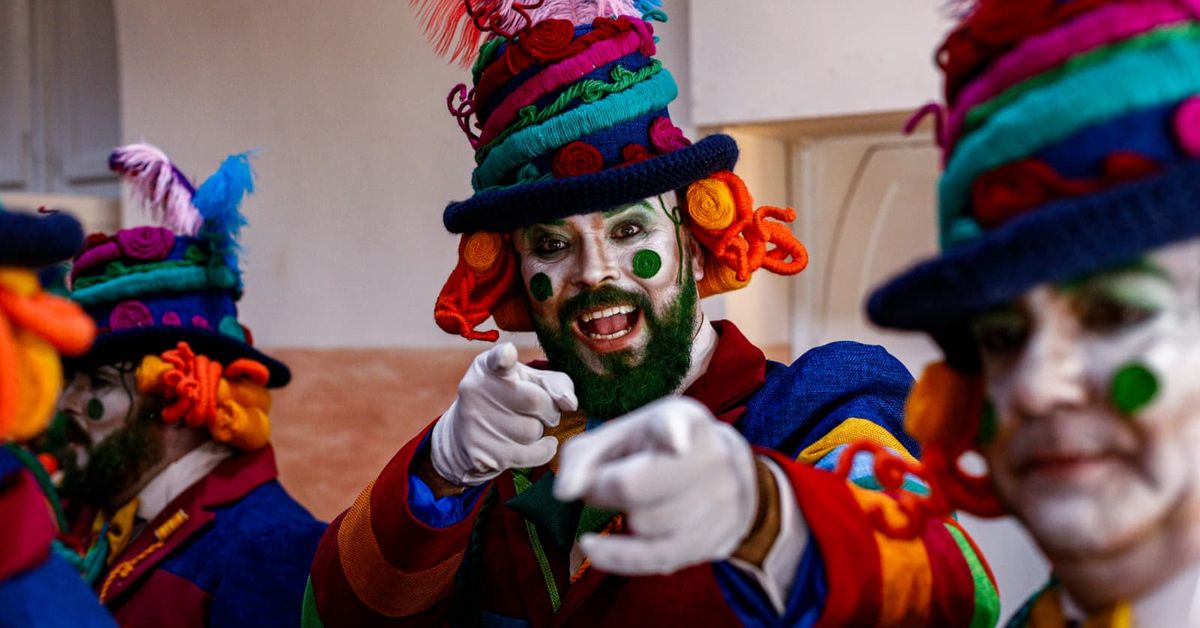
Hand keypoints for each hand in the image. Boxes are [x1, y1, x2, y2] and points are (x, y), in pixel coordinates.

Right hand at [430, 343, 576, 486]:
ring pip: (533, 430)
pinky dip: (544, 450)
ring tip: (523, 426)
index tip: (508, 354)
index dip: (504, 356)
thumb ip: (554, 383)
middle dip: (548, 409)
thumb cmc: (506, 402)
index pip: (497, 359)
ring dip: (538, 431)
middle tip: (542, 412)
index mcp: (488, 366)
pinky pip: (531, 454)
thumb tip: (570, 402)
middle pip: (535, 400)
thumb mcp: (526, 382)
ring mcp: (476, 422)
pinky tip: (540, 444)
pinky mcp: (481, 452)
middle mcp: (476, 390)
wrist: (464, 439)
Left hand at [553, 396, 756, 574]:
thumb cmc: (655, 450)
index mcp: (685, 420)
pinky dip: (618, 556)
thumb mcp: (620, 436)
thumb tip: (565, 493)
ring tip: (634, 500)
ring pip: (644, 524)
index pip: (677, 425)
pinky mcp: (713, 539)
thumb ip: (583, 456)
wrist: (721, 472)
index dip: (672, 434)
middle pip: (634, 487)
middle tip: (603, 482)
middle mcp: (711, 458)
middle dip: (603, 489)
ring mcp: (718, 501)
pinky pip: (656, 558)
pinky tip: (594, 548)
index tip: (673, 442)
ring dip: (624, 515)